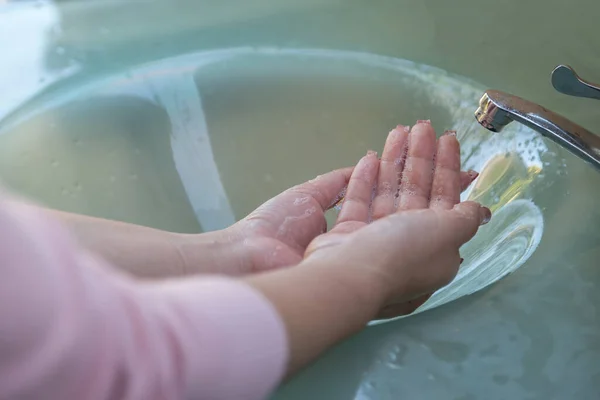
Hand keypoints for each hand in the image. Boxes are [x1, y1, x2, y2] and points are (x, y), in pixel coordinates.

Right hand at [304, 121, 489, 317]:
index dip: (449, 168)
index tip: (448, 140)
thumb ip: (465, 218)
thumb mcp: (448, 233)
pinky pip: (360, 201)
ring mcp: (377, 239)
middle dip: (422, 157)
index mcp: (438, 246)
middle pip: (418, 191)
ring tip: (398, 130)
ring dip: (395, 160)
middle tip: (423, 125)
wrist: (351, 273)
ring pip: (389, 192)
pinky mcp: (349, 235)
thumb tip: (482, 211)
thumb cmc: (404, 251)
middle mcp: (409, 243)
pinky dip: (366, 179)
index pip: (446, 199)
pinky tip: (370, 157)